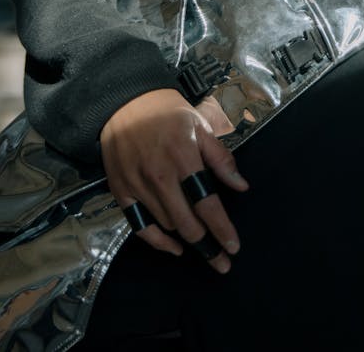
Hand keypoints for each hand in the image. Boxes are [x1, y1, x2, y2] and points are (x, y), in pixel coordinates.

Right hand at [100, 88, 248, 271]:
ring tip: (201, 242)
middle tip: (222, 261)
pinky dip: (158, 242)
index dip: (222, 229)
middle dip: (208, 246)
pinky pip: (140, 227)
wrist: (123, 102)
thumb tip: (241, 186)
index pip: (207, 203)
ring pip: (167, 226)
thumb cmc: (167, 112)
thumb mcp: (200, 125)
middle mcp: (159, 176)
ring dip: (186, 238)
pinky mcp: (121, 191)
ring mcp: (138, 185)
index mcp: (183, 156)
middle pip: (187, 223)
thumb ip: (221, 158)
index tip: (233, 247)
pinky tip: (173, 248)